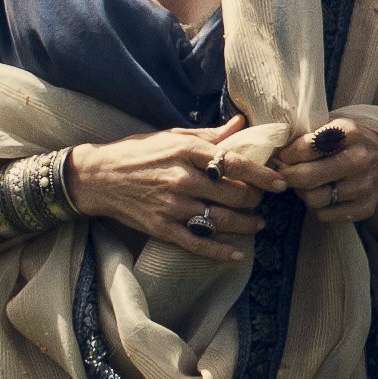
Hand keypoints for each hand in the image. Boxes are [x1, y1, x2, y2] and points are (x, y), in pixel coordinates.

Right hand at [67, 118, 275, 261]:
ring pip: (220, 221)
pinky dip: (220, 251)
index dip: (262, 175)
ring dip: (246, 225)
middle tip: (262, 200)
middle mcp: (181, 179)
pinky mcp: (162, 228)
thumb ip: (209, 135)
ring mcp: (172, 207)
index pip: (234, 163)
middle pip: (233, 194)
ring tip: (257, 224)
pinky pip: (198, 244)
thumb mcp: (172, 136)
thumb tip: (242, 124)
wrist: (96, 178)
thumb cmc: (137, 153)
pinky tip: (237, 254)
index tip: (280, 182)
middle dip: (255, 199)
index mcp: (186, 152)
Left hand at [273, 117, 377, 227]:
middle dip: (289, 176)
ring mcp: (364, 186)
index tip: (284, 157)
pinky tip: (323, 196)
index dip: (287, 154)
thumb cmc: (353, 143)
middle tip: (286, 174)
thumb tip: (276, 149)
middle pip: (307, 177)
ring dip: (303, 193)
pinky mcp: (364, 208)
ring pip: (314, 199)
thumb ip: (309, 133)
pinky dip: (317, 208)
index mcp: (350, 133)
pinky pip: (325, 215)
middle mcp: (359, 159)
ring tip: (306, 185)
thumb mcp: (337, 126)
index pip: (305, 147)